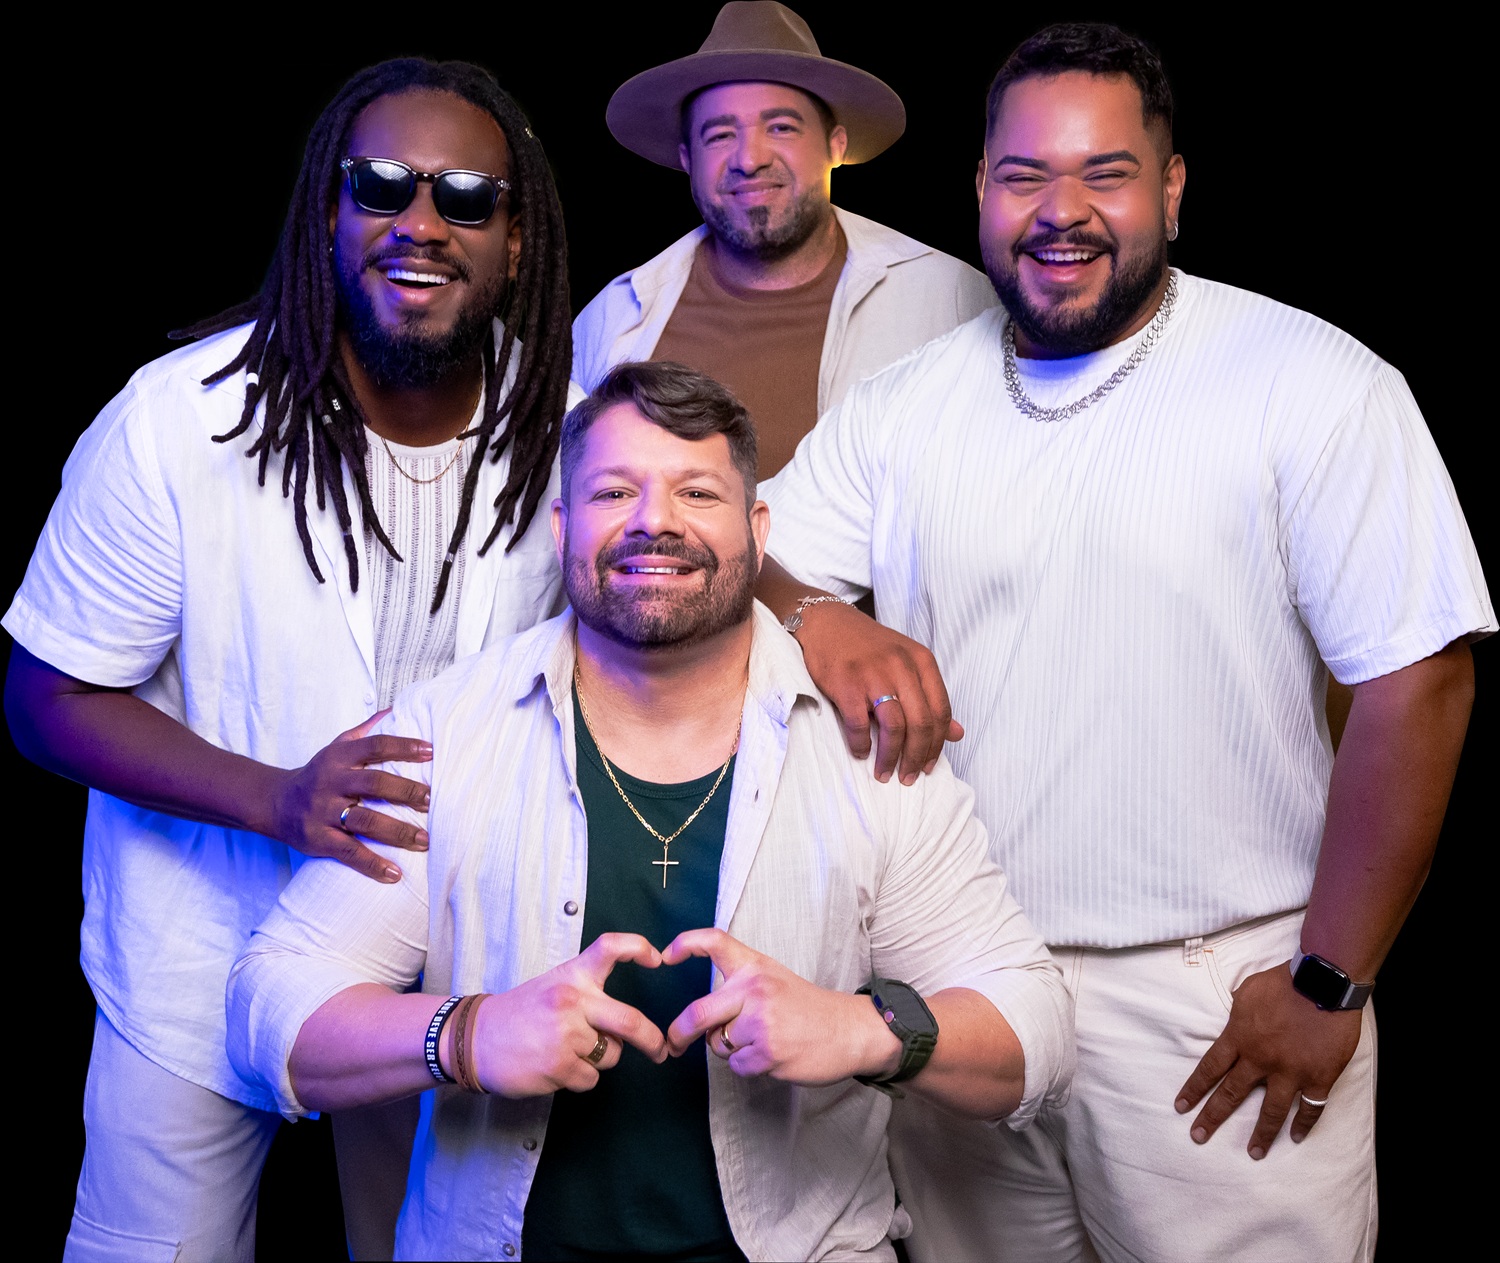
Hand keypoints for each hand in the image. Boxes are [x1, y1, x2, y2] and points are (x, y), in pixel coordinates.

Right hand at [269, 711, 432, 881]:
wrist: (274, 803)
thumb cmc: (318, 774)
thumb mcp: (336, 747)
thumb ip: (366, 732)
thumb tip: (397, 709)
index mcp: (339, 758)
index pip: (376, 746)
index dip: (404, 746)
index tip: (431, 751)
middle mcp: (332, 782)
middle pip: (375, 783)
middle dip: (407, 791)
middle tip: (433, 800)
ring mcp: (324, 812)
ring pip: (366, 821)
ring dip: (398, 832)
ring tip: (425, 840)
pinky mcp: (318, 839)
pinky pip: (349, 853)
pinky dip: (372, 864)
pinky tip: (395, 874)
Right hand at [471, 933, 667, 1096]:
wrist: (475, 1038)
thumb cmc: (520, 1012)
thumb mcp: (553, 985)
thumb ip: (588, 992)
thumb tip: (627, 1024)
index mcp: (572, 975)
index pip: (610, 947)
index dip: (639, 949)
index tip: (657, 959)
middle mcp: (572, 1001)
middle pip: (630, 1022)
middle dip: (652, 1040)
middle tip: (661, 1049)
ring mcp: (565, 1035)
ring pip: (611, 1055)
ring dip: (600, 1059)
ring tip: (569, 1051)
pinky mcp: (558, 1067)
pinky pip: (591, 1079)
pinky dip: (580, 1078)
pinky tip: (556, 1066)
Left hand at [663, 929, 899, 1084]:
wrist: (850, 1030)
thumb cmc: (807, 1007)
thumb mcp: (774, 979)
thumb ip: (740, 988)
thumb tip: (701, 1019)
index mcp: (755, 967)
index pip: (714, 942)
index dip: (685, 944)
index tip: (665, 955)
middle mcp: (755, 989)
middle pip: (698, 1012)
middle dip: (678, 1033)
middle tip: (671, 1043)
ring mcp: (761, 1022)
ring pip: (718, 1044)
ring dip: (730, 1050)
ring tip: (762, 1042)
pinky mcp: (768, 1053)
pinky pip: (737, 1066)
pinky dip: (749, 1066)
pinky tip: (773, 1056)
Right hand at [791, 601, 962, 784]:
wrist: (827, 624)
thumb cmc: (868, 648)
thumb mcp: (907, 664)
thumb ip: (931, 698)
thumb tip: (957, 734)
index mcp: (922, 661)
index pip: (941, 711)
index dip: (937, 744)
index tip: (929, 765)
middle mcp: (902, 666)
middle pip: (921, 723)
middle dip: (916, 757)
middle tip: (908, 777)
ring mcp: (874, 674)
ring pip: (895, 727)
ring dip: (890, 757)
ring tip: (884, 773)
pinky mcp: (846, 683)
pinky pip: (859, 724)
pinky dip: (861, 744)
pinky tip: (861, 752)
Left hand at [1175, 963, 1360, 1157]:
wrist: (1323, 982)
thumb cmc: (1283, 982)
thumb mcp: (1247, 991)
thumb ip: (1237, 1013)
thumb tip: (1233, 1023)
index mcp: (1239, 1037)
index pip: (1210, 1068)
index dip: (1194, 1089)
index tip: (1181, 1107)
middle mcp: (1260, 1059)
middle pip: (1231, 1094)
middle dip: (1212, 1117)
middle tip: (1198, 1137)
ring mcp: (1290, 1071)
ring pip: (1271, 1110)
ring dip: (1261, 1134)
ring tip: (1253, 1153)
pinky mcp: (1319, 1077)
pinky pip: (1311, 1108)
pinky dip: (1304, 1124)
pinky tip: (1296, 1137)